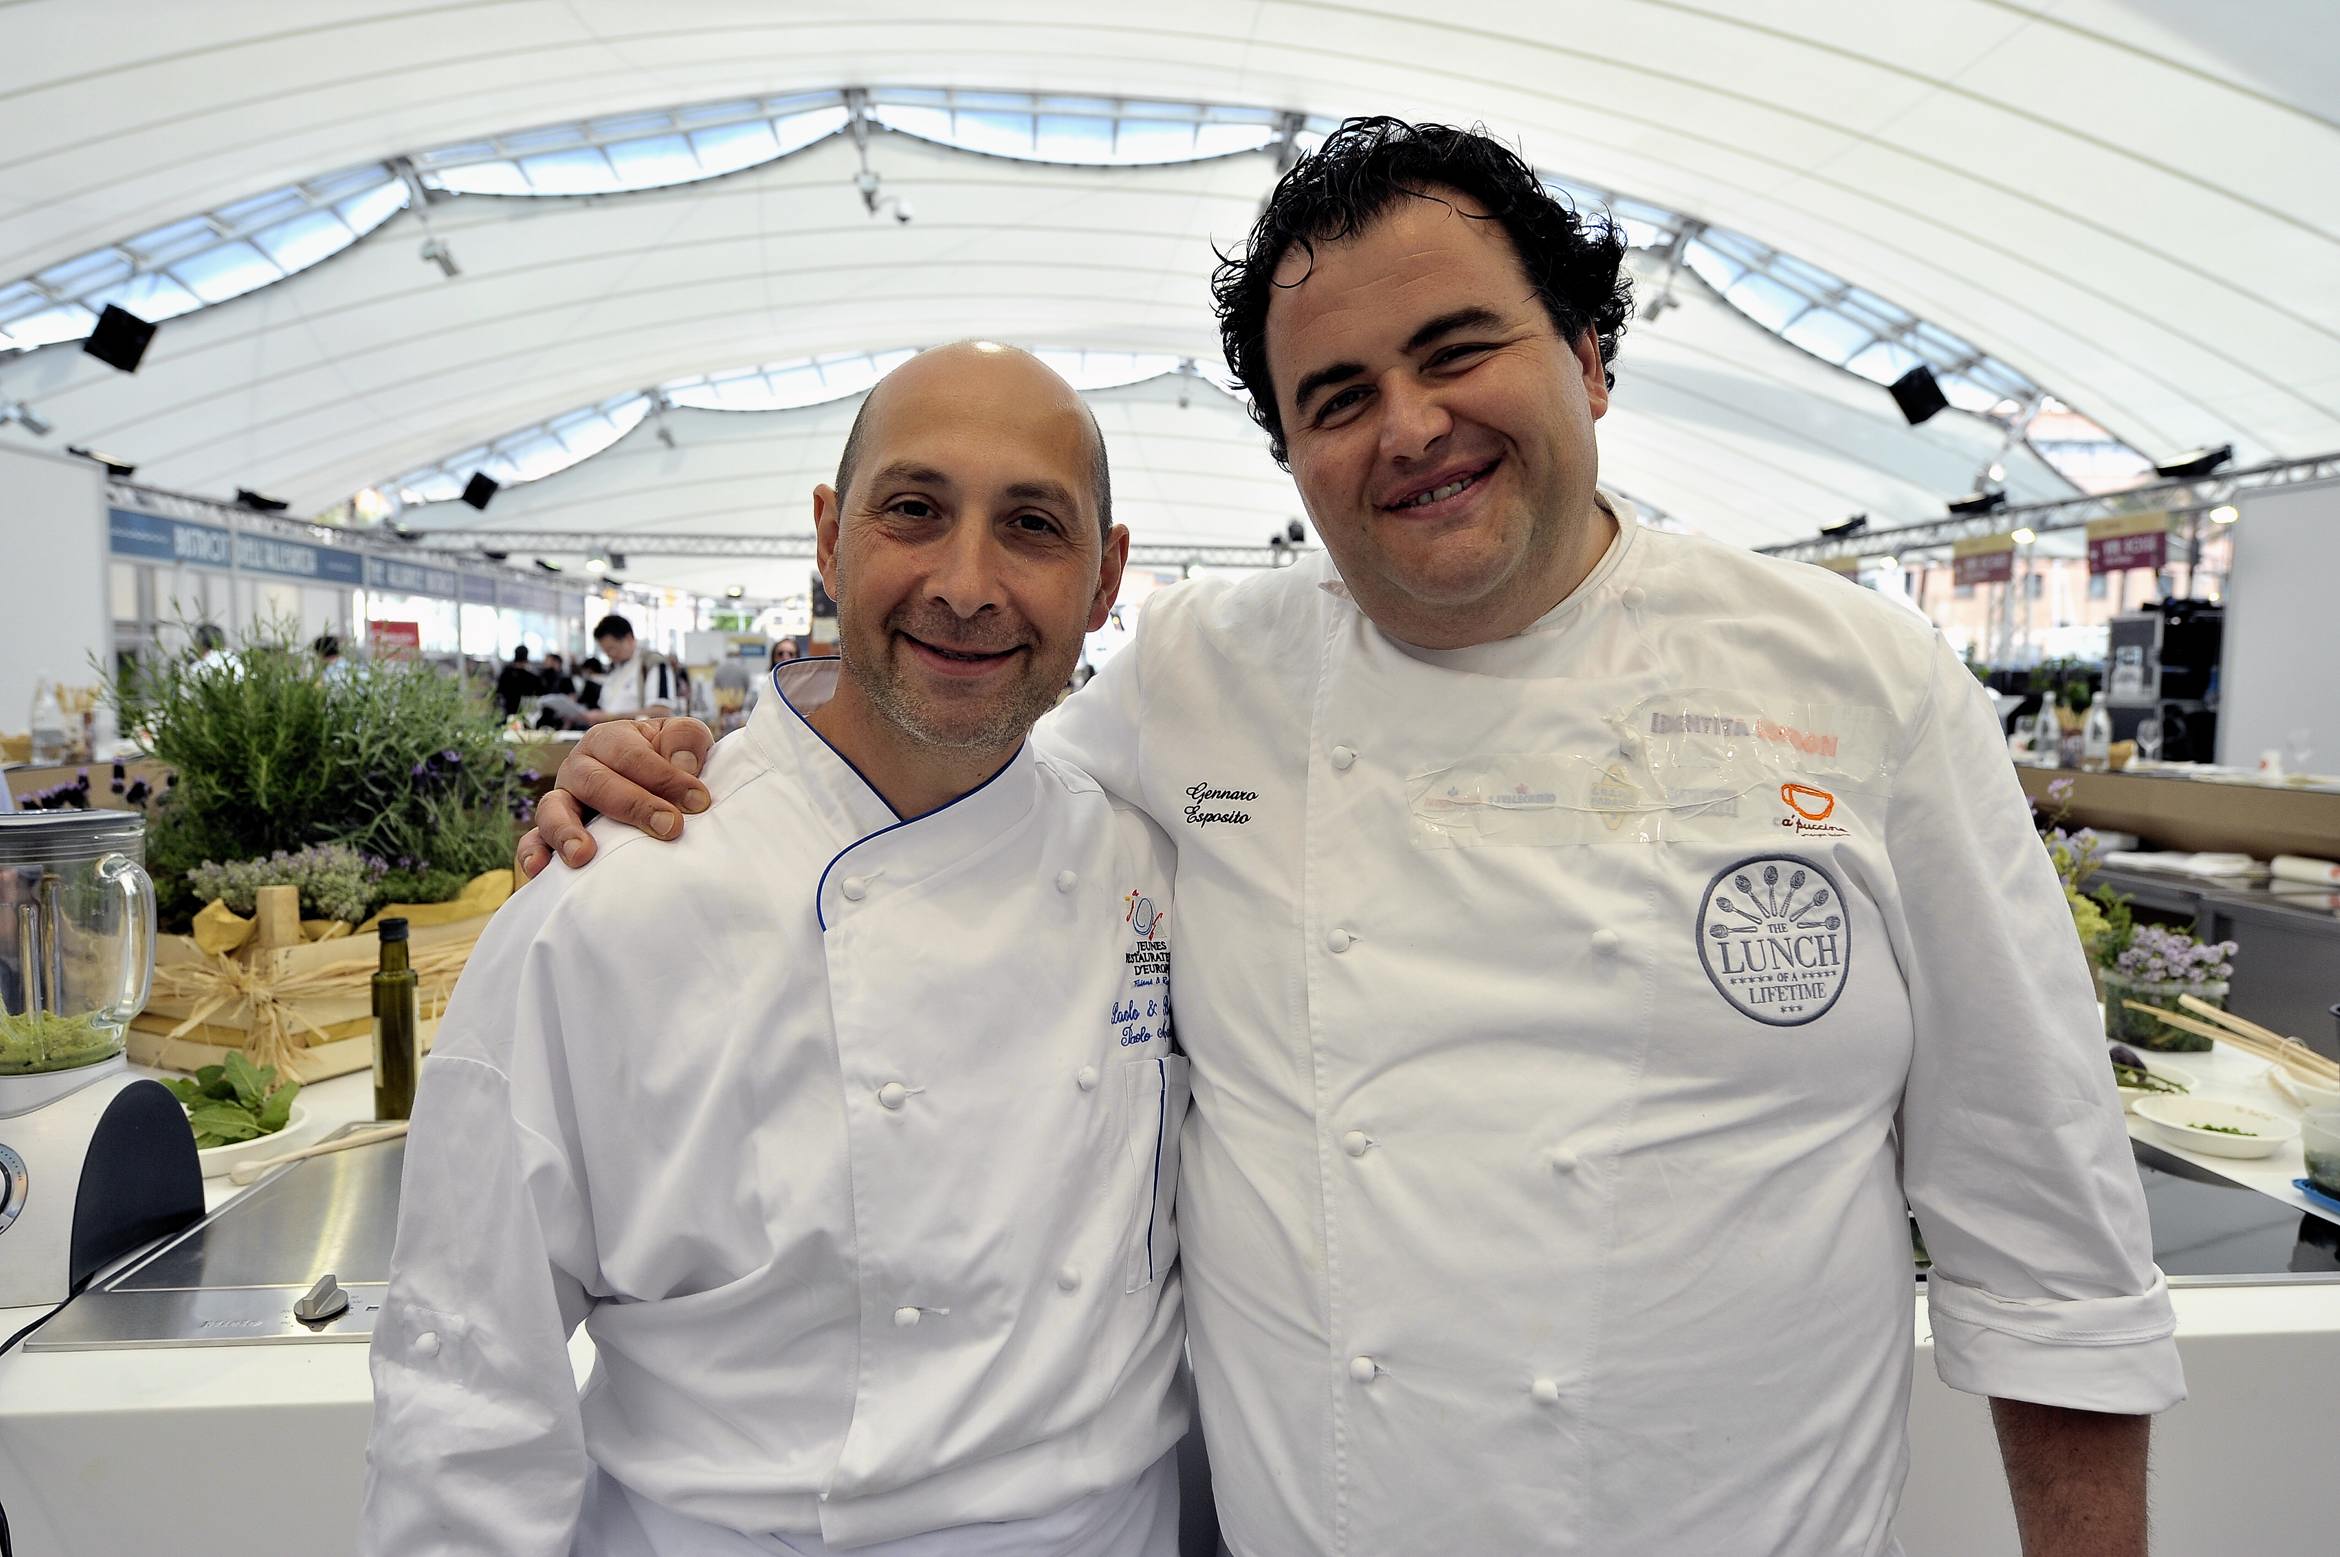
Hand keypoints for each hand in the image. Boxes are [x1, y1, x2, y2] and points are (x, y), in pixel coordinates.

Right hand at [514, 717, 714, 878]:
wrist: (654, 784)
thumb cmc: (669, 758)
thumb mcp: (683, 738)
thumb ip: (685, 739)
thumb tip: (681, 763)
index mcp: (608, 739)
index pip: (631, 755)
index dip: (665, 777)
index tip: (699, 802)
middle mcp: (579, 766)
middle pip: (595, 782)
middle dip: (634, 805)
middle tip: (669, 827)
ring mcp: (562, 799)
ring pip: (552, 809)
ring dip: (566, 831)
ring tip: (583, 855)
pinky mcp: (552, 831)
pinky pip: (533, 840)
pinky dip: (532, 852)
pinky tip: (539, 870)